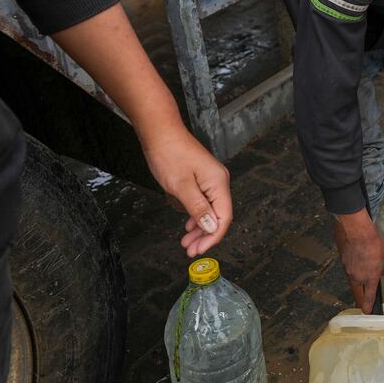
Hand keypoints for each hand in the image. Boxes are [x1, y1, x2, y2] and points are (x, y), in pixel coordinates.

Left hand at [142, 125, 233, 257]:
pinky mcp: (200, 178)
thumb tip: (212, 227)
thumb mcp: (181, 186)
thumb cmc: (169, 154)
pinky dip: (195, 216)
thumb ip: (197, 208)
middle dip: (205, 235)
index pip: (224, 217)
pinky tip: (187, 225)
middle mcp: (218, 181)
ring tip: (186, 243)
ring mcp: (210, 180)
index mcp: (218, 183)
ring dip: (199, 228)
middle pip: (218, 216)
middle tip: (190, 251)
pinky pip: (203, 202)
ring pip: (209, 211)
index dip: (213, 236)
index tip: (200, 250)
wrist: (159, 132)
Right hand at [333, 213, 383, 312]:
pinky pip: (351, 266)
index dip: (368, 306)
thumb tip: (381, 271)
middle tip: (368, 279)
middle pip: (361, 287)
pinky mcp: (344, 262)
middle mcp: (359, 277)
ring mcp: (350, 270)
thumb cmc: (375, 246)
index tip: (366, 312)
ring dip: (360, 271)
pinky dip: (355, 263)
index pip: (369, 297)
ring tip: (365, 258)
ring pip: (355, 276)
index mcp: (371, 278)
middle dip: (365, 285)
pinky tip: (359, 254)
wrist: (359, 234)